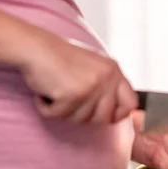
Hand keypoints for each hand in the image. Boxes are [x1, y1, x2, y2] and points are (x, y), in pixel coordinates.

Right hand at [20, 36, 137, 124]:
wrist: (37, 48)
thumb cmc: (61, 58)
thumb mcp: (95, 67)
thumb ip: (108, 86)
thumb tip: (118, 112)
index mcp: (114, 70)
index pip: (130, 103)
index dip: (117, 114)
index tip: (105, 116)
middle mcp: (107, 78)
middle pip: (104, 118)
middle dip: (84, 115)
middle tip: (70, 100)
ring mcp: (91, 87)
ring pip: (80, 120)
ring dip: (64, 110)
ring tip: (58, 90)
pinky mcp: (72, 95)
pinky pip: (59, 115)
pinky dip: (48, 108)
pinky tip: (47, 91)